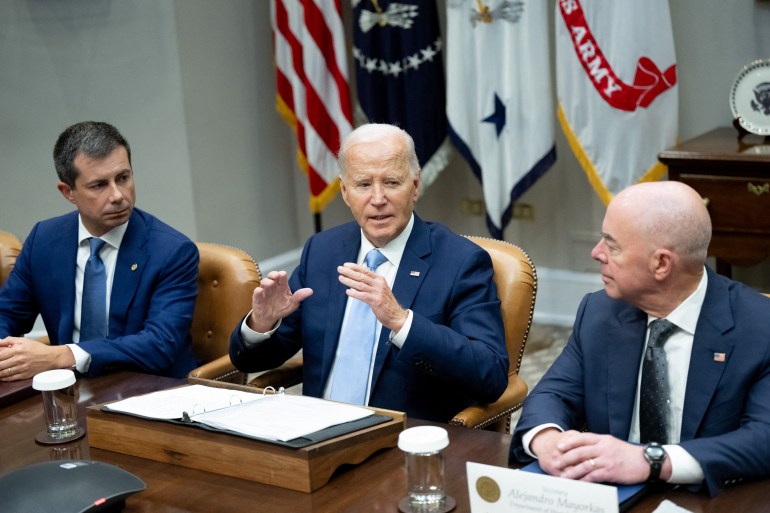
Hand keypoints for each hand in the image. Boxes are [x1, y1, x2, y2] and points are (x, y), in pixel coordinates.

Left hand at [0, 337, 74, 380]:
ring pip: (3, 373)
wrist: (51, 357)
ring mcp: (21, 368)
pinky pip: (10, 378)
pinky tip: (2, 375)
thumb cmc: (37, 348)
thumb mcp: (24, 340)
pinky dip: (3, 378)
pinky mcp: (24, 375)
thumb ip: (9, 340)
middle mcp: (19, 360)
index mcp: (17, 350)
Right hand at [247, 271, 312, 332]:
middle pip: (272, 275)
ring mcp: (265, 290)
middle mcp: (273, 286)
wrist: (270, 318)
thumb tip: (310, 291)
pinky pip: (256, 291)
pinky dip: (258, 290)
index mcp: (282, 285)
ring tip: (270, 284)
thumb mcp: (292, 304)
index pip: (282, 276)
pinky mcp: (258, 297)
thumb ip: (299, 297)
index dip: (282, 274)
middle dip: (273, 274)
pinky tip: (261, 291)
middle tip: (276, 276)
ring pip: (264, 281)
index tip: (282, 276)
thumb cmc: (282, 308)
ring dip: (266, 281)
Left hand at [337, 262, 406, 331]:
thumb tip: (357, 280)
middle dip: (349, 272)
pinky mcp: (376, 301)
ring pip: (360, 285)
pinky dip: (354, 293)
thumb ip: (371, 284)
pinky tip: (348, 291)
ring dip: (349, 281)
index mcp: (380, 280)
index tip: (346, 265)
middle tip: (340, 269)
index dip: (355, 267)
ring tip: (341, 278)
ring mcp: (377, 292)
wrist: (396, 315)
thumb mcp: (380, 289)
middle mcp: (379, 284)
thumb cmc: (387, 303)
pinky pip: (362, 295)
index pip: (365, 271)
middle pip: (361, 276)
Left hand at [534, 429, 650, 484]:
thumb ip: (598, 443)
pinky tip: (578, 483)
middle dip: (566, 457)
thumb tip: (583, 445)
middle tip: (556, 462)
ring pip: (584, 464)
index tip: (559, 446)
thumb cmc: (628, 453)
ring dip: (572, 471)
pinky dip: (584, 480)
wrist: (646, 461)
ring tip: (563, 476)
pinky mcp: (611, 471)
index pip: (582, 438)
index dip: (569, 442)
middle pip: (580, 451)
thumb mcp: (612, 443)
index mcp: (603, 439)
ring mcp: (607, 460)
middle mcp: (603, 448)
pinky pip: (594, 476)